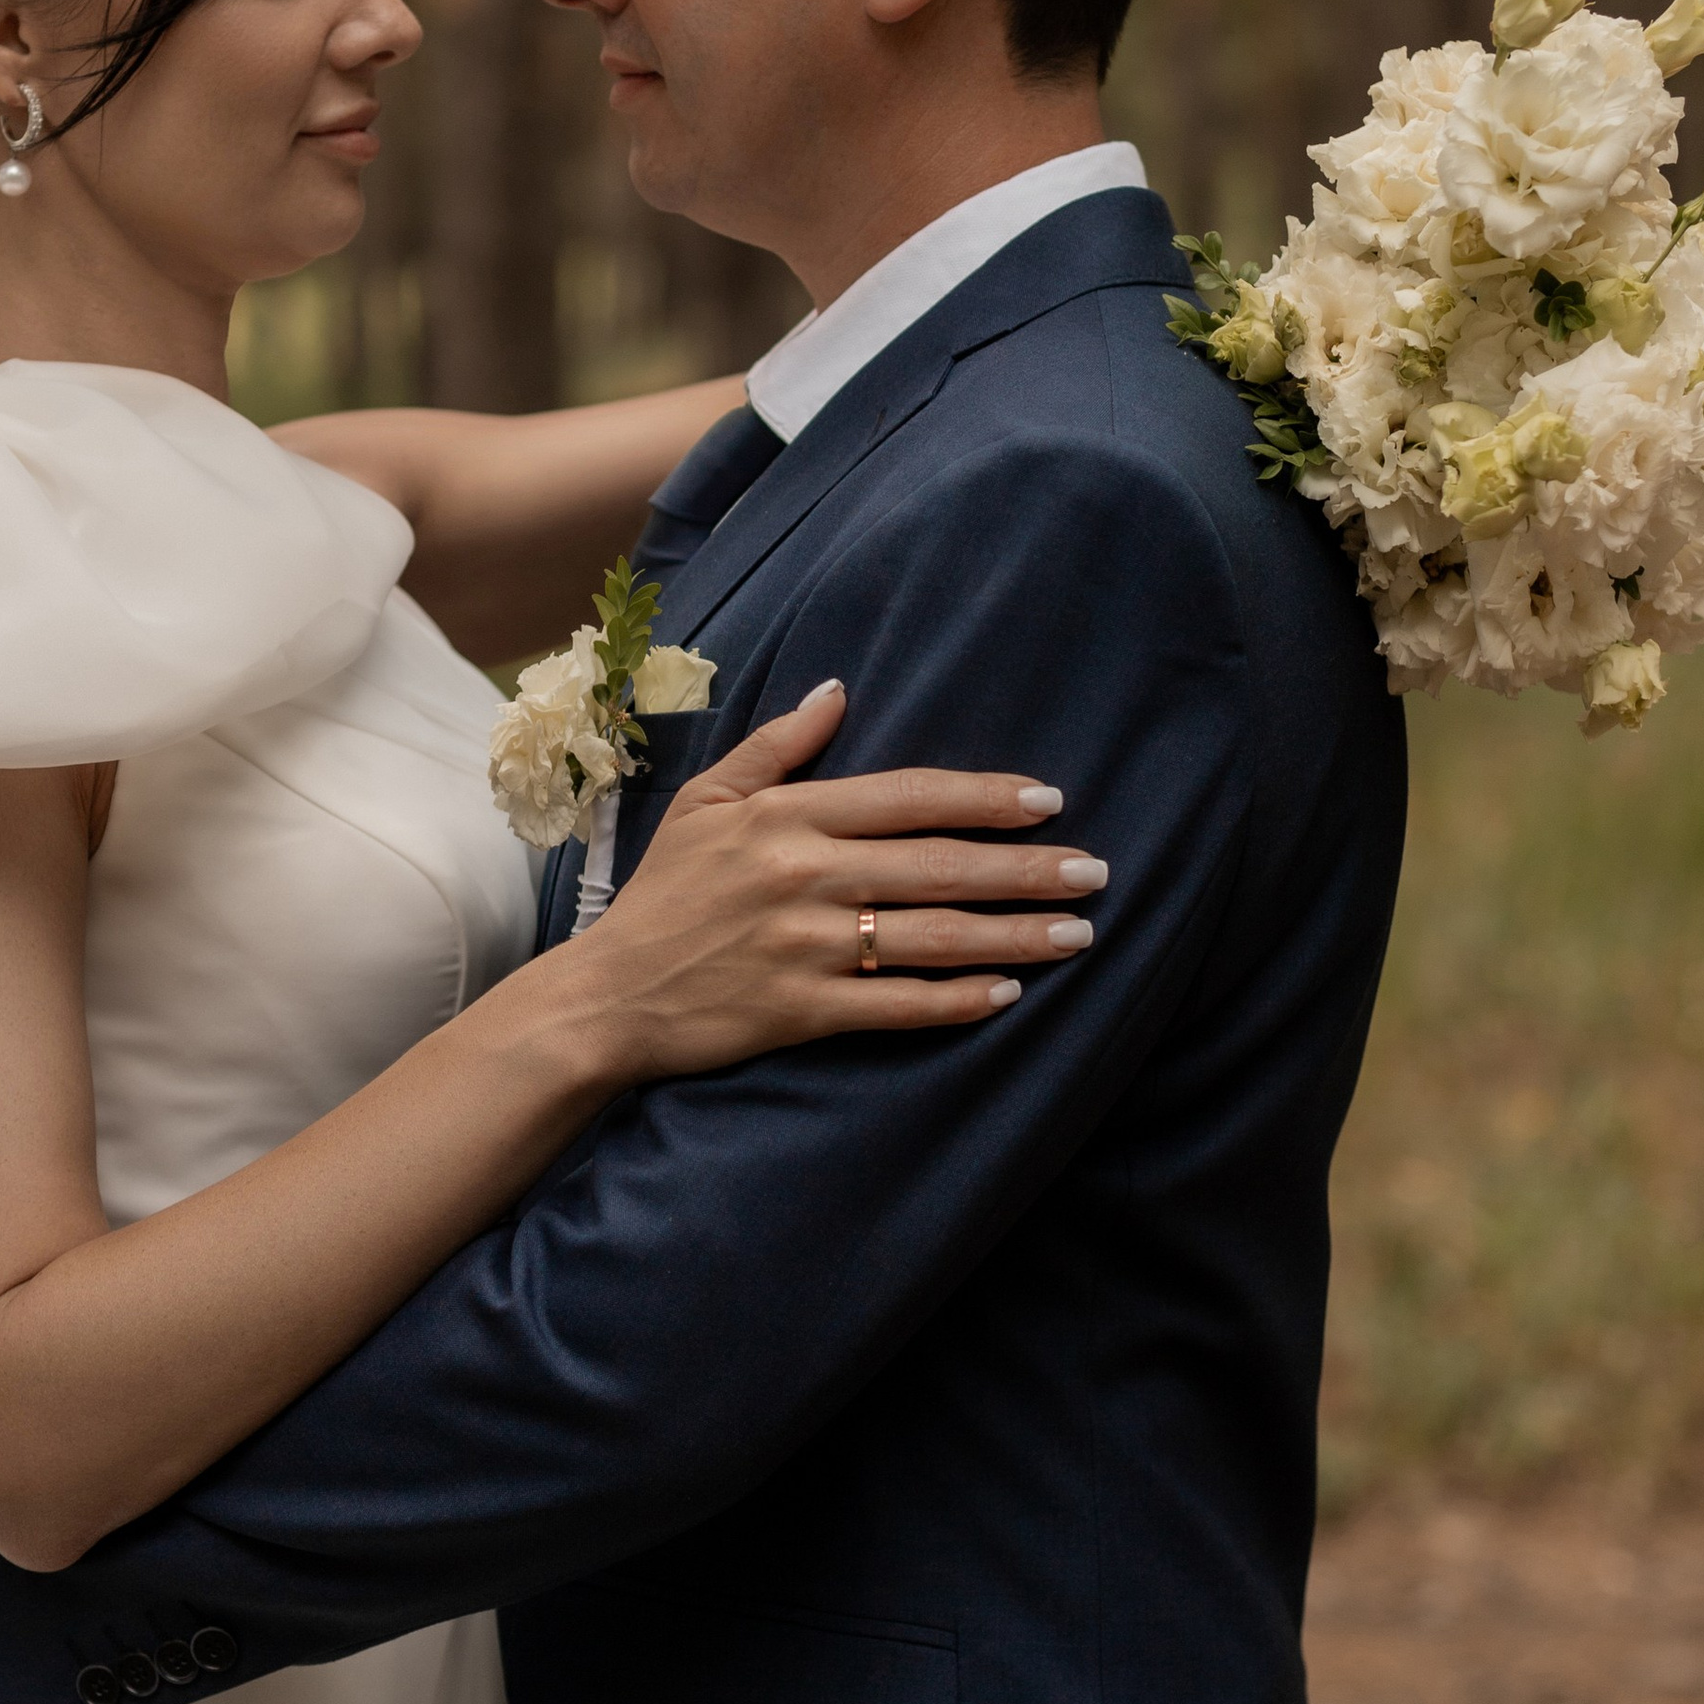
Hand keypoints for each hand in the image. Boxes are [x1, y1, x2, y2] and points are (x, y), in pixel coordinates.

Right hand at [573, 681, 1104, 1077]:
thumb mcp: (705, 802)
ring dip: (1014, 935)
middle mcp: (802, 876)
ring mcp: (804, 947)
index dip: (984, 797)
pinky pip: (897, 1006)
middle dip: (1026, 869)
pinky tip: (1008, 993)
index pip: (907, 797)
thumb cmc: (663, 894)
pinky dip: (956, 1000)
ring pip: (931, 937)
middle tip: (1094, 871)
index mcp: (785, 818)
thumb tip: (839, 691)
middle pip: (938, 866)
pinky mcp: (801, 1011)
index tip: (1048, 800)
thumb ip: (777, 747)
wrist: (609, 995)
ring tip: (1077, 933)